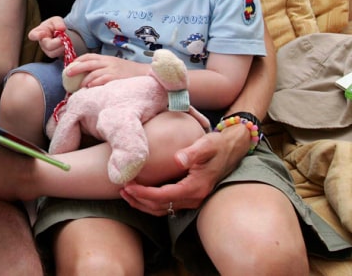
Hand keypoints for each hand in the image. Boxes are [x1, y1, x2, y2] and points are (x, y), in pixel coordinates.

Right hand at [28, 16, 66, 57]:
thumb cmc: (55, 25)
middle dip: (57, 42)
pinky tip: (65, 45)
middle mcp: (41, 42)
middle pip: (48, 46)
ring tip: (65, 40)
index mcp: (38, 31)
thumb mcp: (57, 20)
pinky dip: (64, 50)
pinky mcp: (53, 54)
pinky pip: (58, 55)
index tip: (43, 33)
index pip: (33, 35)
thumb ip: (58, 22)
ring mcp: (46, 50)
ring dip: (61, 46)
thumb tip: (61, 28)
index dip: (36, 36)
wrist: (63, 33)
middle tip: (63, 38)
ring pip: (53, 53)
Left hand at [63, 53, 145, 87]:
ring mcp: (113, 69)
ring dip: (84, 79)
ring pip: (94, 72)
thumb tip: (87, 74)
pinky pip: (103, 79)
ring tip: (79, 86)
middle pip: (88, 63)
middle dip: (76, 68)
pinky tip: (89, 87)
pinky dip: (94, 82)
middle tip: (67, 74)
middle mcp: (108, 62)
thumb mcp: (114, 65)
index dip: (78, 60)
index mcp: (106, 58)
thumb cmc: (128, 72)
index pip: (89, 56)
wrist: (145, 73)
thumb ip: (102, 67)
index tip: (70, 66)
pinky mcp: (117, 77)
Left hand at [120, 128, 246, 213]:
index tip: (128, 186)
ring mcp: (193, 199)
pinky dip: (152, 202)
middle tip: (122, 190)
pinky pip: (169, 205)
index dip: (144, 193)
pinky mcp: (190, 195)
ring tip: (126, 194)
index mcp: (196, 187)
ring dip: (144, 204)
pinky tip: (141, 193)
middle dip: (140, 201)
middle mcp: (195, 198)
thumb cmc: (217, 145)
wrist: (232, 149)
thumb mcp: (207, 145)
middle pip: (161, 207)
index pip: (164, 196)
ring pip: (164, 209)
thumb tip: (178, 159)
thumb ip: (192, 152)